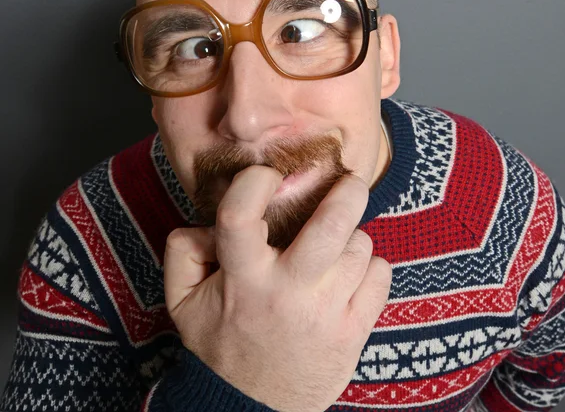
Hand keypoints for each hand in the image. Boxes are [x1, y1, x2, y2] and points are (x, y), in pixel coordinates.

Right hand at [164, 166, 391, 411]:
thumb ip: (183, 252)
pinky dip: (370, 267)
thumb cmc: (221, 345)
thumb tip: (209, 222)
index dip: (254, 182)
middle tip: (348, 182)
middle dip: (346, 192)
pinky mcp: (354, 332)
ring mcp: (327, 313)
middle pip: (331, 225)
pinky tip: (350, 275)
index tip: (267, 176)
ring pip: (360, 246)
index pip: (241, 216)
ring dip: (351, 237)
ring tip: (334, 247)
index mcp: (243, 280)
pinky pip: (381, 276)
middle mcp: (288, 292)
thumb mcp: (183, 302)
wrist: (253, 409)